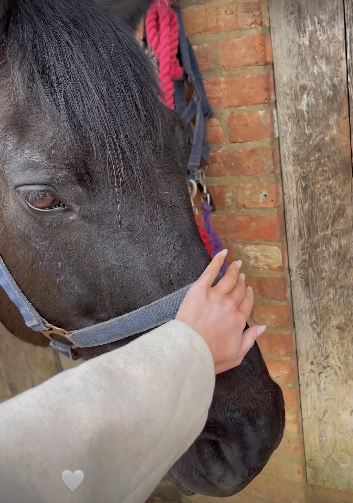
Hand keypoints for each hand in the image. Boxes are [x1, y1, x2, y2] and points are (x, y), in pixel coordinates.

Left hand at [176, 250, 265, 373]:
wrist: (189, 350)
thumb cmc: (210, 357)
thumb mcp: (236, 355)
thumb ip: (251, 339)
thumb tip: (263, 327)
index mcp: (238, 321)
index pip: (246, 304)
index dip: (248, 296)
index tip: (248, 290)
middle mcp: (230, 306)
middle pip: (238, 291)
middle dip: (241, 282)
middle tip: (242, 275)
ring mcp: (215, 296)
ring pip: (228, 279)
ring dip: (234, 270)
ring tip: (236, 264)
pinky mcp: (200, 289)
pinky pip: (211, 271)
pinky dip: (218, 261)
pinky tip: (223, 253)